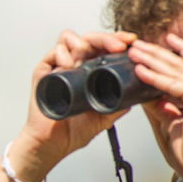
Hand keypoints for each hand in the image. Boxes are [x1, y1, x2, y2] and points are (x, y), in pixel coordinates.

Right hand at [9, 30, 135, 181]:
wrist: (54, 144)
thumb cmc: (75, 131)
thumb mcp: (106, 116)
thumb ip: (120, 104)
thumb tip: (139, 94)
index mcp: (90, 71)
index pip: (104, 47)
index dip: (117, 40)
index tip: (131, 41)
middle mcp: (74, 65)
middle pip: (90, 38)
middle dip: (106, 37)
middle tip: (118, 46)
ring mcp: (58, 68)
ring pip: (69, 38)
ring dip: (83, 41)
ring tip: (89, 53)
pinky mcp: (43, 73)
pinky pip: (52, 53)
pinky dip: (62, 54)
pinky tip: (69, 65)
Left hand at [128, 35, 182, 179]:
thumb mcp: (172, 124)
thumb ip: (161, 109)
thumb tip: (145, 97)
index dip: (178, 50)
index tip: (163, 41)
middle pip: (181, 63)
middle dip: (158, 51)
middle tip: (137, 44)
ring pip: (175, 70)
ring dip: (152, 59)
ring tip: (133, 52)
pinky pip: (172, 84)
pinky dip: (154, 77)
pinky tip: (139, 70)